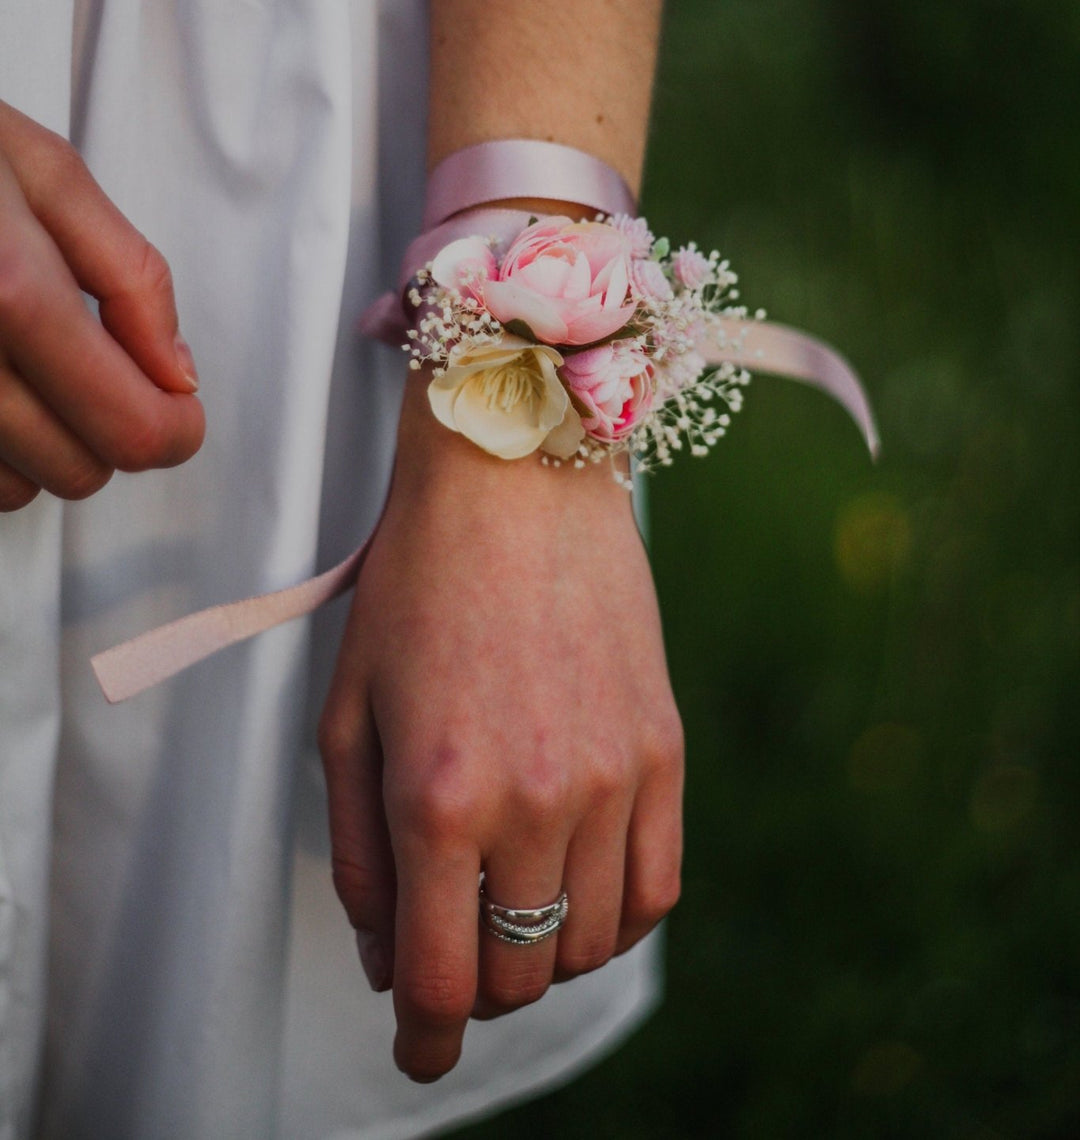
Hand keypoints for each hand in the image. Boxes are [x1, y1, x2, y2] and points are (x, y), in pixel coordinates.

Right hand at [0, 102, 204, 509]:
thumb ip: (128, 276)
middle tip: (101, 376)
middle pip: (78, 469)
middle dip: (108, 434)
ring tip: (24, 366)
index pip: (129, 424)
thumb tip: (176, 374)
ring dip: (39, 447)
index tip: (178, 414)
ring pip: (13, 489)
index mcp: (5, 288)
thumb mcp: (42, 172)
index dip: (173, 430)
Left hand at [318, 370, 683, 1081]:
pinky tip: (582, 888)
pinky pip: (658, 888)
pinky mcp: (664, 749)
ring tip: (512, 908)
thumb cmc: (415, 588)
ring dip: (545, 953)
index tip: (417, 1055)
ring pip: (591, 942)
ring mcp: (612, 777)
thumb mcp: (347, 714)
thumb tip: (385, 959)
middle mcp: (534, 801)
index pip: (440, 981)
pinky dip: (616, 917)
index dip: (424, 1041)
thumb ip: (360, 853)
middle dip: (476, 989)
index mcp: (438, 797)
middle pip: (519, 974)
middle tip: (452, 956)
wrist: (517, 479)